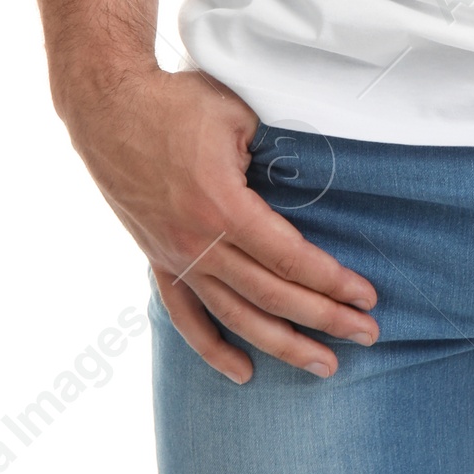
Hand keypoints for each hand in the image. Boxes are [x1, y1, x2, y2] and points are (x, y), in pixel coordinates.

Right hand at [59, 63, 378, 383]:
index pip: (290, 259)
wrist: (108, 107)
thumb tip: (308, 178)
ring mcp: (175, 256)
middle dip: (324, 319)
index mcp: (224, 207)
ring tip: (322, 365)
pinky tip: (243, 371)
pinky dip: (214, 348)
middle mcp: (198, 242)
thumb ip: (274, 151)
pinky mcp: (157, 258)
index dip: (332, 281)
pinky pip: (185, 316)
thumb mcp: (237, 115)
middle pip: (272, 296)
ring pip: (235, 316)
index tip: (366, 295)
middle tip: (366, 334)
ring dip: (281, 345)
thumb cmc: (176, 102)